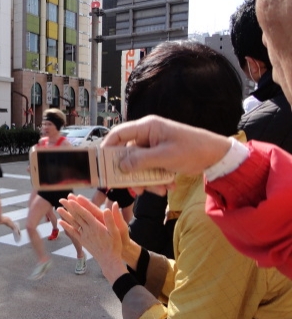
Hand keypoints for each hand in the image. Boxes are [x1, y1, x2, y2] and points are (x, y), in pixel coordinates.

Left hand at [58, 196, 127, 284]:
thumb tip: (107, 209)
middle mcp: (88, 230)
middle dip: (69, 208)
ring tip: (58, 209)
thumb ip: (110, 220)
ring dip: (65, 216)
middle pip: (77, 216)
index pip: (85, 214)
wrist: (108, 260)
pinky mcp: (82, 241)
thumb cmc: (114, 245)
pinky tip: (61, 222)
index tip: (71, 199)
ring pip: (73, 223)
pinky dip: (66, 227)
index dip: (77, 206)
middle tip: (61, 200)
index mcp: (96, 226)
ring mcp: (84, 236)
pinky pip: (73, 232)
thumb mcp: (116, 232)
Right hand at [101, 115, 231, 175]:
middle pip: (127, 153)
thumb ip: (141, 161)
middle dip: (130, 172)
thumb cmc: (192, 149)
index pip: (119, 133)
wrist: (216, 155)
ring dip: (146, 179)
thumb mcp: (165, 156)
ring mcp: (153, 146)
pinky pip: (149, 169)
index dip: (107, 147)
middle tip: (132, 186)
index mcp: (147, 127)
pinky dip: (155, 179)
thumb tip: (121, 166)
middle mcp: (147, 135)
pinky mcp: (159, 156)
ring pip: (138, 164)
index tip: (102, 163)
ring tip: (157, 190)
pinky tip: (167, 186)